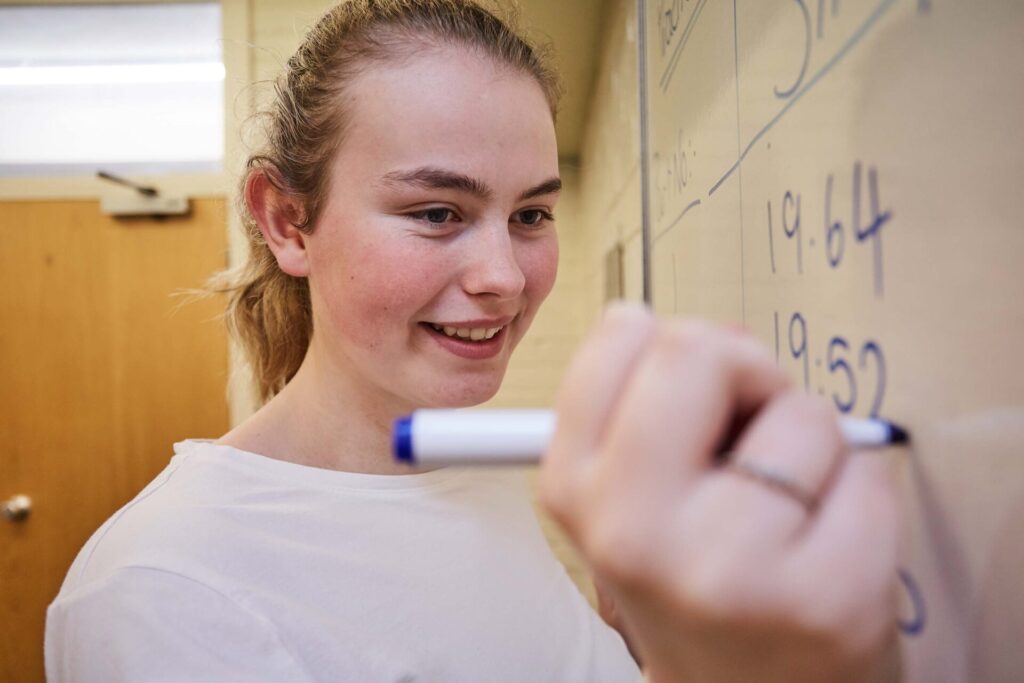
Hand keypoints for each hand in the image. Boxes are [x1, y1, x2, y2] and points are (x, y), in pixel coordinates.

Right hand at [540, 303, 899, 682]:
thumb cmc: (698, 585)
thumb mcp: (636, 494)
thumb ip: (657, 402)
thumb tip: (726, 335)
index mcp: (577, 488)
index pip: (624, 332)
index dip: (676, 349)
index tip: (692, 391)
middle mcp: (633, 529)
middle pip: (701, 348)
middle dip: (747, 373)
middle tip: (752, 432)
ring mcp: (726, 567)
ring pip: (804, 412)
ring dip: (811, 448)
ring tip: (786, 512)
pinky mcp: (821, 598)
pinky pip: (867, 474)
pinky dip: (859, 497)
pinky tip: (825, 545)